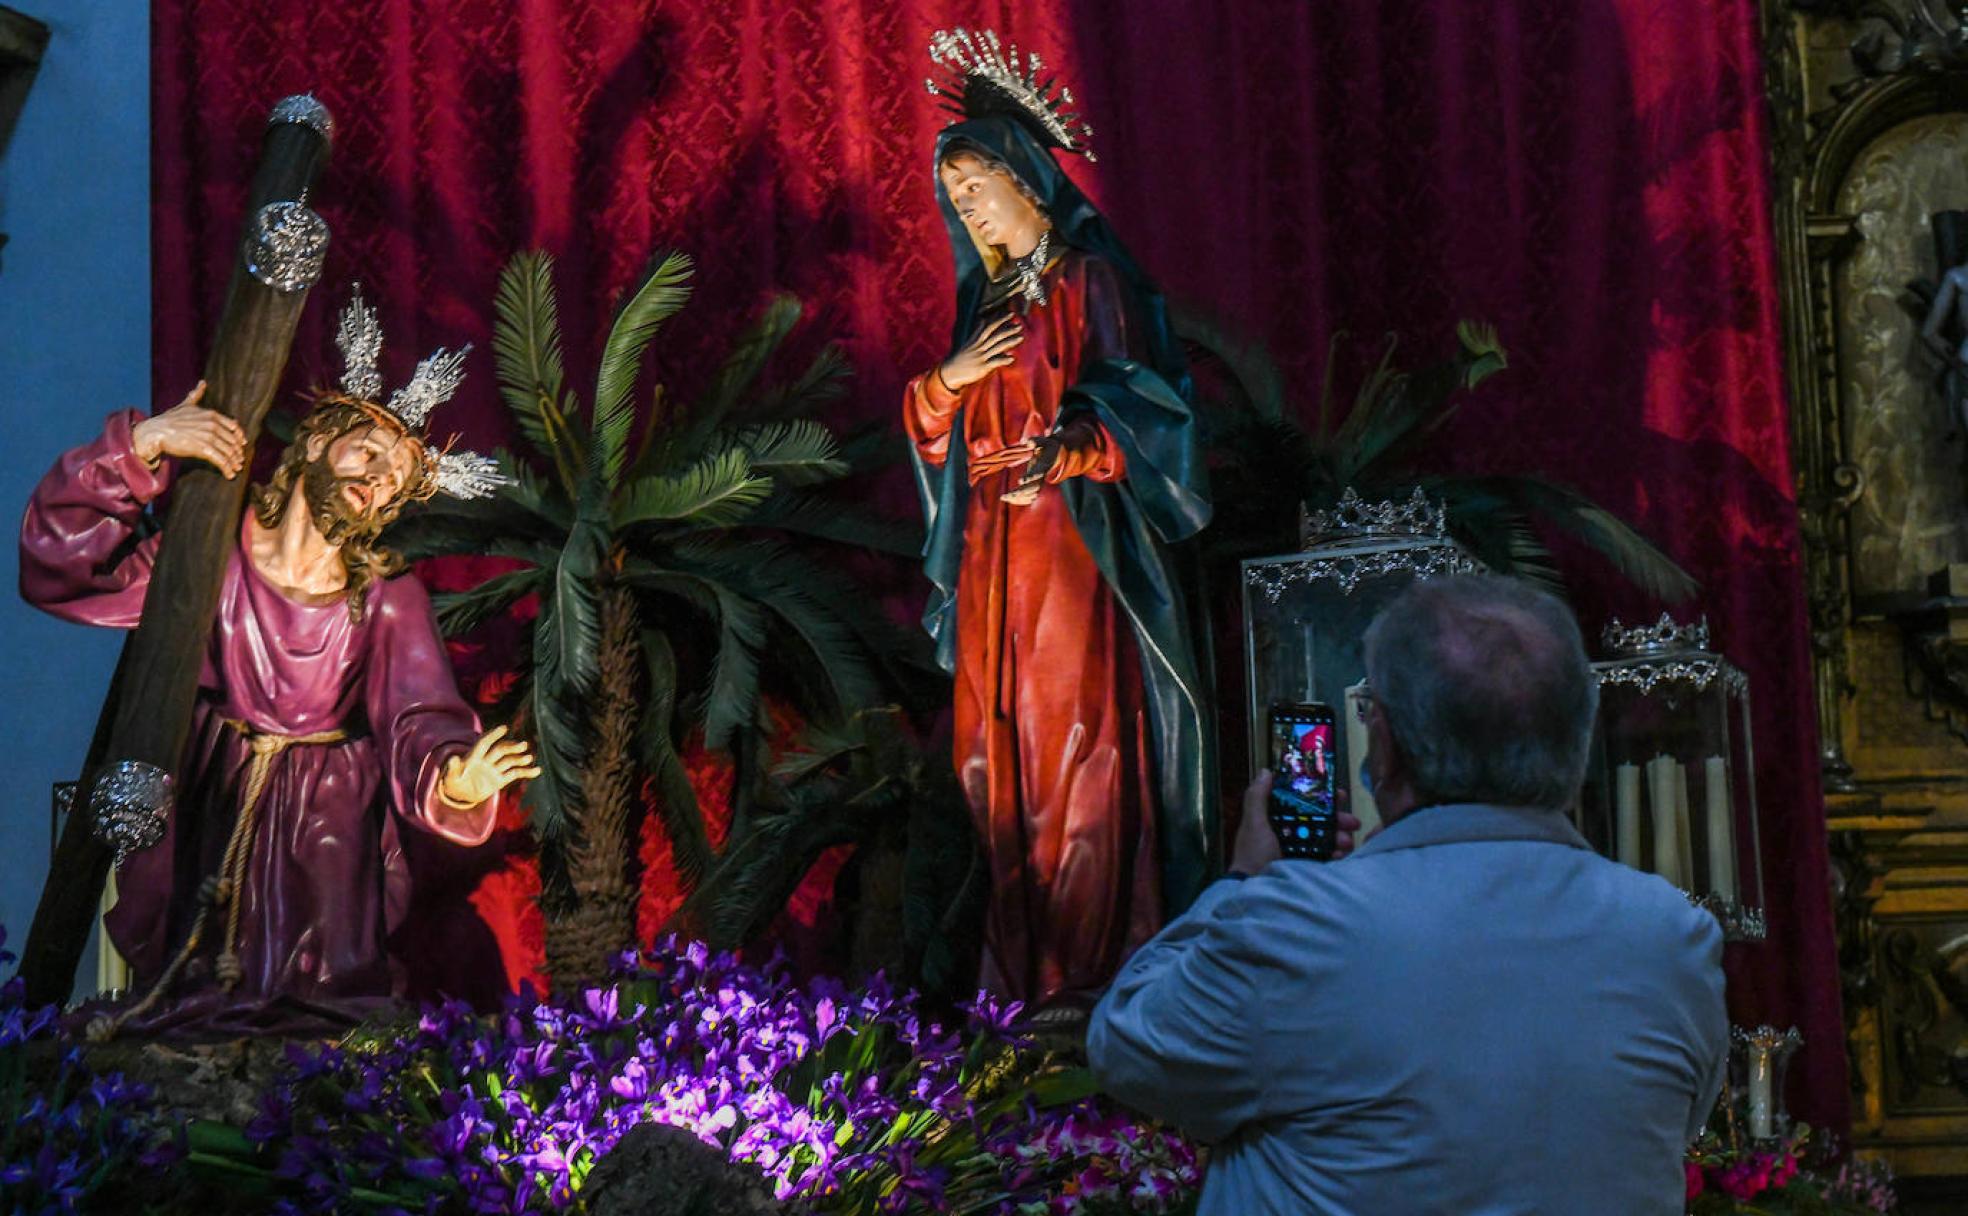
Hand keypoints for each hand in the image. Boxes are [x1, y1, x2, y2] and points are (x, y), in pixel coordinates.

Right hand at [131, 382, 245, 477]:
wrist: (156, 431)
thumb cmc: (170, 419)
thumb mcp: (186, 405)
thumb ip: (196, 395)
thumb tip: (203, 382)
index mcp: (211, 415)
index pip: (234, 427)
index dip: (240, 438)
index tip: (242, 445)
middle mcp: (212, 425)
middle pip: (233, 441)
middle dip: (237, 452)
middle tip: (239, 460)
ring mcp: (208, 437)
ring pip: (228, 452)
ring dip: (234, 462)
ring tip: (236, 469)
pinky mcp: (203, 449)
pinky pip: (220, 460)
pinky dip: (227, 468)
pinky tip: (230, 475)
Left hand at [439, 724, 540, 807]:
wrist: (461, 795)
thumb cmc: (453, 783)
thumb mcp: (450, 778)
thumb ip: (453, 768)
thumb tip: (453, 758)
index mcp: (474, 758)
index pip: (484, 743)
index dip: (493, 735)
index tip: (504, 728)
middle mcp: (486, 761)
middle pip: (500, 750)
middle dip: (511, 747)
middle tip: (523, 745)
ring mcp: (494, 770)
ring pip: (509, 761)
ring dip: (519, 758)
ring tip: (529, 758)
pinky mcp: (500, 780)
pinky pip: (515, 774)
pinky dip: (526, 772)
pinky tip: (537, 771)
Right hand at [937, 314, 1024, 391]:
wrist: (951, 372)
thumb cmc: (961, 358)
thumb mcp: (968, 342)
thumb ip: (977, 332)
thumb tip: (982, 320)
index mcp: (976, 340)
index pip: (989, 326)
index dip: (1000, 320)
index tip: (1010, 314)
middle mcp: (979, 347)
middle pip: (996, 335)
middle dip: (1008, 329)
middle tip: (1019, 325)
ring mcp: (981, 357)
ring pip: (997, 347)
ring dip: (1010, 342)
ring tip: (1020, 338)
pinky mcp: (982, 367)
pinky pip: (994, 362)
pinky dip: (1003, 360)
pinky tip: (1012, 358)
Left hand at [969, 434, 1060, 502]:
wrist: (1055, 454)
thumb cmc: (1045, 446)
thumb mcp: (1042, 441)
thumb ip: (1034, 441)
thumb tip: (1026, 442)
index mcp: (1043, 465)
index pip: (1038, 473)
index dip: (1030, 477)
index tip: (1020, 481)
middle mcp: (1042, 477)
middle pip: (1033, 488)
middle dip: (1021, 492)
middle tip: (1007, 495)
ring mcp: (1039, 483)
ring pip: (1030, 495)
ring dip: (1018, 498)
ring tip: (1003, 497)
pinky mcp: (1035, 487)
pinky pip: (1029, 498)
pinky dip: (1019, 500)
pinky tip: (1008, 500)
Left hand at [1230, 771, 1363, 873]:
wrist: (1253, 887)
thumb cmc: (1252, 854)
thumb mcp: (1253, 823)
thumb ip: (1257, 797)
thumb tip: (1266, 772)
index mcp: (1279, 818)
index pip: (1305, 802)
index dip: (1323, 797)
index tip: (1340, 794)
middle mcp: (1292, 831)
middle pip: (1321, 820)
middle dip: (1339, 819)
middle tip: (1353, 822)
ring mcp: (1301, 849)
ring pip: (1327, 837)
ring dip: (1341, 836)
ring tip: (1346, 842)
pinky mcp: (1308, 865)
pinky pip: (1327, 856)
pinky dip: (1336, 854)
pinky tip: (1341, 855)